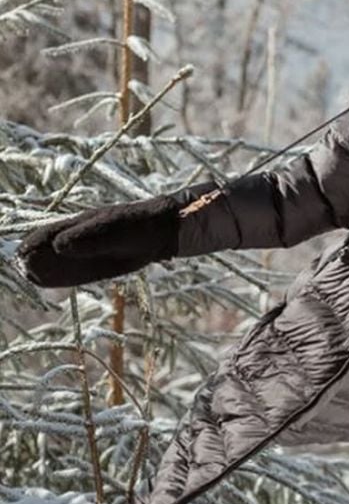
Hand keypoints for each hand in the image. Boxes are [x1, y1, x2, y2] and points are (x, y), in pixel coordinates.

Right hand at [16, 184, 215, 287]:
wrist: (169, 228)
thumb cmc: (144, 226)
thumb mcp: (117, 232)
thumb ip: (90, 239)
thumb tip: (59, 247)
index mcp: (84, 223)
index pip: (51, 233)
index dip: (36, 243)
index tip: (23, 254)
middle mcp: (83, 233)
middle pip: (52, 246)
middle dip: (36, 256)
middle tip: (25, 269)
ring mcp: (93, 247)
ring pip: (62, 258)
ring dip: (47, 267)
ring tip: (31, 276)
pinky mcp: (103, 260)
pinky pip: (78, 269)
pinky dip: (63, 274)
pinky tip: (52, 280)